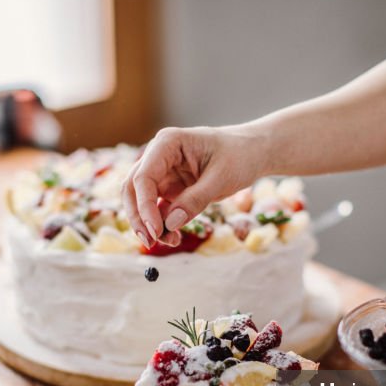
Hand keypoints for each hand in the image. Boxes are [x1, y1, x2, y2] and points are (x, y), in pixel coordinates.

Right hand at [121, 125, 267, 247]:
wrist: (253, 152)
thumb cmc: (240, 156)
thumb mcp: (222, 178)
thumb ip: (196, 200)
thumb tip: (170, 223)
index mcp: (168, 143)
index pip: (144, 176)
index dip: (144, 205)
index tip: (155, 230)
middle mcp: (159, 156)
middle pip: (133, 188)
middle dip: (138, 216)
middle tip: (150, 241)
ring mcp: (163, 173)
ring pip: (141, 201)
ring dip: (149, 223)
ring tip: (171, 241)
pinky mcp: (170, 188)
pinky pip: (157, 209)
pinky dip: (162, 224)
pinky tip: (174, 237)